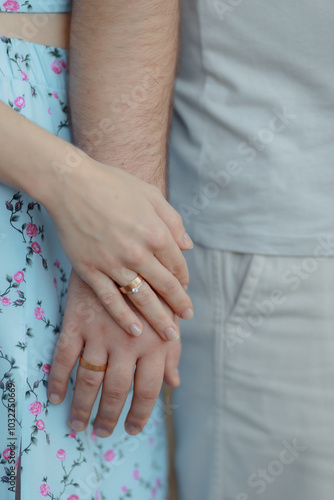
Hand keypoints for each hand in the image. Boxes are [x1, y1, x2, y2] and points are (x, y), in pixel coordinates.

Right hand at [46, 152, 192, 340]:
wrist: (70, 184)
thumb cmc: (112, 184)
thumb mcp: (151, 194)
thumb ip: (173, 221)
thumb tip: (188, 246)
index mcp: (155, 232)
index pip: (177, 264)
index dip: (184, 278)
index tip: (184, 288)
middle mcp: (138, 252)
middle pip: (165, 286)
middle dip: (179, 304)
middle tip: (187, 317)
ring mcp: (113, 264)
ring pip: (142, 298)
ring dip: (158, 318)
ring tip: (170, 335)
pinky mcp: (91, 271)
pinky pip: (111, 300)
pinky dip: (124, 317)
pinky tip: (136, 330)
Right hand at [47, 269, 181, 435]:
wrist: (123, 250)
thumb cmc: (150, 286)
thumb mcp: (168, 316)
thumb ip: (171, 351)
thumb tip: (175, 382)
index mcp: (155, 342)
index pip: (148, 390)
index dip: (140, 414)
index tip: (133, 428)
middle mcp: (128, 342)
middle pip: (116, 390)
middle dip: (109, 416)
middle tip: (104, 432)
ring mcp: (100, 332)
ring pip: (89, 380)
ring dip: (83, 406)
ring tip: (79, 424)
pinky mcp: (77, 322)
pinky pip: (64, 357)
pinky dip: (58, 379)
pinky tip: (56, 397)